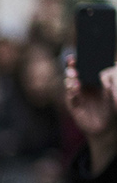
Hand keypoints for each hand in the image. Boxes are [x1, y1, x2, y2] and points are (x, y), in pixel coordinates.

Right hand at [64, 57, 116, 172]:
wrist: (104, 127)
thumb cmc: (110, 109)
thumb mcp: (111, 93)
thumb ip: (108, 82)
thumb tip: (107, 69)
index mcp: (92, 81)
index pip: (84, 68)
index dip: (80, 61)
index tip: (79, 54)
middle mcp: (83, 86)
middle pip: (75, 73)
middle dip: (72, 67)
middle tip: (73, 62)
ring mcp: (77, 95)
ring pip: (70, 83)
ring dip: (71, 78)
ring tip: (74, 75)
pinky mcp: (73, 104)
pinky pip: (70, 96)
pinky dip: (72, 91)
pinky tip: (75, 87)